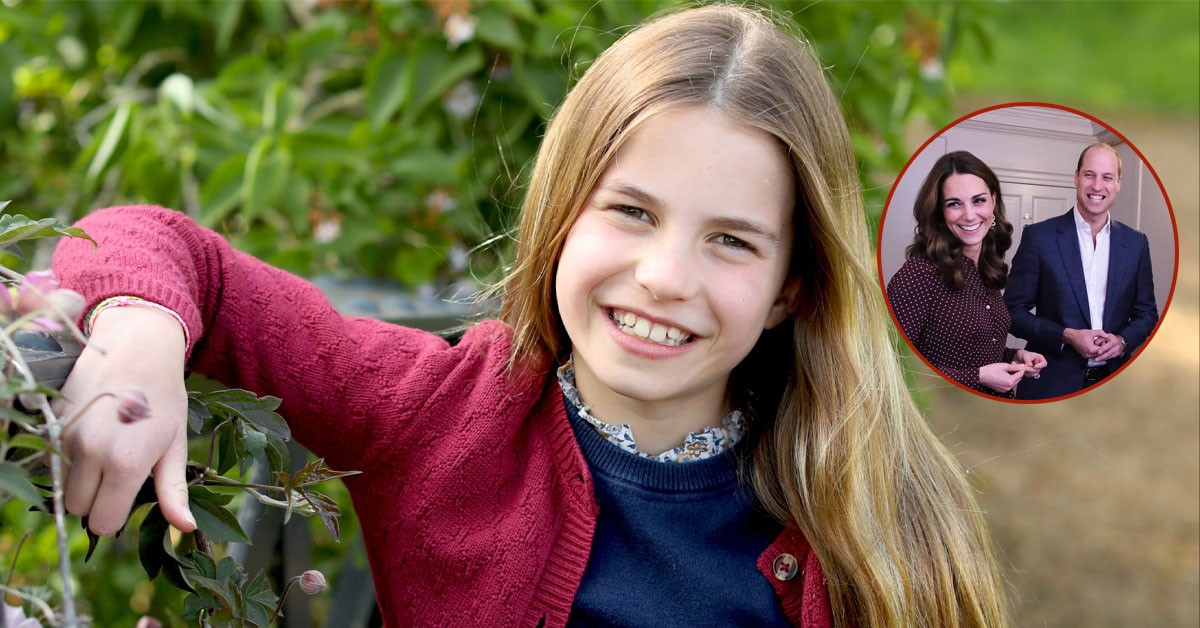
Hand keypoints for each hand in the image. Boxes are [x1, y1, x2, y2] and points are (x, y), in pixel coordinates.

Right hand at [57, 306, 194, 535]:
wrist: (136, 346)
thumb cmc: (164, 398)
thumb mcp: (175, 444)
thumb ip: (173, 490)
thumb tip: (184, 528)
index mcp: (125, 464)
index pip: (103, 523)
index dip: (115, 516)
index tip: (128, 496)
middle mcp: (90, 453)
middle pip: (79, 508)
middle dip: (97, 499)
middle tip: (119, 472)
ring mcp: (66, 436)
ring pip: (64, 484)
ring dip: (82, 477)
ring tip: (109, 446)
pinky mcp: (51, 422)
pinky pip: (53, 458)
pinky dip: (68, 456)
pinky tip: (93, 431)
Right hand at [979, 362, 1025, 393]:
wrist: (981, 376)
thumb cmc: (990, 370)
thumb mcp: (1004, 366)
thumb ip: (1014, 367)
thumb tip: (1022, 366)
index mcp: (1010, 381)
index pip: (1020, 374)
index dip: (1022, 368)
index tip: (1022, 365)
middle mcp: (1008, 387)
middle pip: (1018, 379)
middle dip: (1017, 372)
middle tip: (1013, 364)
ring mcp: (1005, 389)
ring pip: (1014, 382)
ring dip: (1013, 376)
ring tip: (1008, 370)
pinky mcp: (1001, 390)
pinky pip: (1009, 385)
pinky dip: (1009, 380)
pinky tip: (1004, 375)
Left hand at [1014, 349, 1046, 378]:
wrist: (1017, 358)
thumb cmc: (1023, 354)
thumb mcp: (1026, 355)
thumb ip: (1028, 360)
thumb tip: (1030, 365)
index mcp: (1040, 359)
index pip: (1044, 364)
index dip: (1040, 366)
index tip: (1034, 366)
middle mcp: (1039, 365)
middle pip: (1038, 370)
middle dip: (1031, 369)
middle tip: (1025, 368)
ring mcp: (1035, 370)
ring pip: (1034, 374)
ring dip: (1028, 372)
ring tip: (1023, 368)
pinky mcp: (1030, 373)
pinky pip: (1030, 375)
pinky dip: (1026, 374)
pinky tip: (1022, 370)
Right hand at [1062, 328, 1107, 360]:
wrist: (1071, 337)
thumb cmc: (1079, 335)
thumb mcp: (1092, 332)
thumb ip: (1101, 333)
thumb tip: (1107, 336)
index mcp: (1090, 349)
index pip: (1102, 351)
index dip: (1106, 347)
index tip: (1108, 344)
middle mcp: (1088, 354)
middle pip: (1100, 355)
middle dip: (1104, 350)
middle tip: (1106, 345)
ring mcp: (1086, 356)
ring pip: (1097, 356)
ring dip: (1100, 352)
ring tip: (1101, 346)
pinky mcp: (1085, 356)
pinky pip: (1093, 356)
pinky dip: (1096, 353)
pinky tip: (1097, 348)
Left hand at [1091, 331, 1123, 361]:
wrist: (1119, 341)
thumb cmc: (1110, 338)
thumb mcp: (1105, 336)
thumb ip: (1100, 340)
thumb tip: (1095, 344)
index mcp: (1114, 341)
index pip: (1108, 345)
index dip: (1103, 349)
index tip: (1098, 352)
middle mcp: (1117, 346)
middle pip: (1109, 352)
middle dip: (1102, 356)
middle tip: (1096, 359)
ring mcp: (1118, 351)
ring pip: (1109, 356)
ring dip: (1102, 358)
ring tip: (1096, 360)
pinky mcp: (1117, 354)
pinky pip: (1110, 357)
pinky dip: (1104, 359)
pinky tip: (1100, 360)